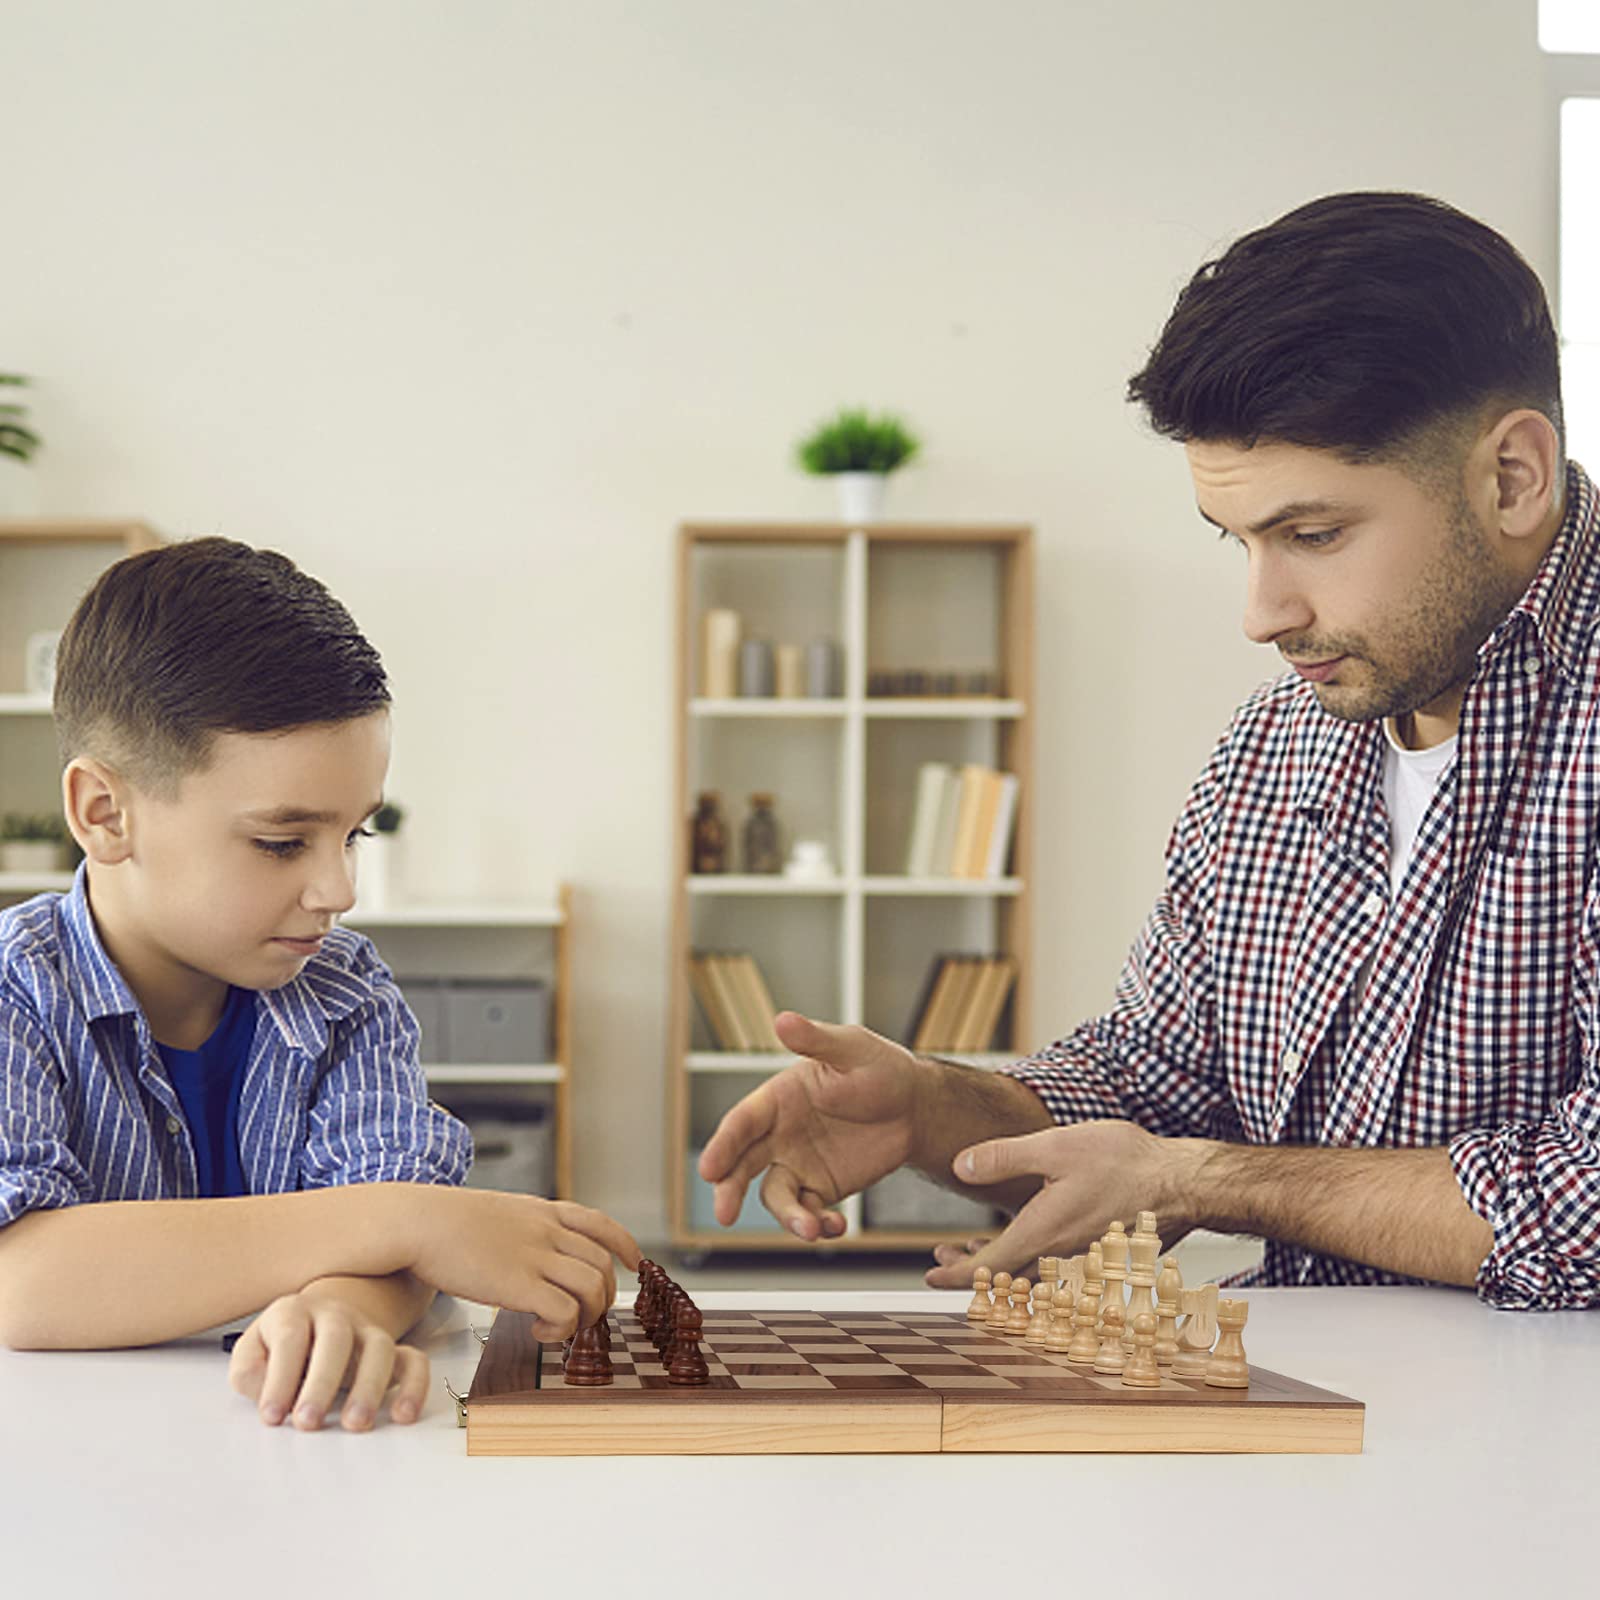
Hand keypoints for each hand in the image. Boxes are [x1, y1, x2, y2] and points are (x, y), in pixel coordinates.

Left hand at [229, 1289, 426, 1430]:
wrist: (318, 1321)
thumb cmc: (281, 1345)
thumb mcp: (252, 1352)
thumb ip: (249, 1371)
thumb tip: (266, 1392)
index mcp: (294, 1312)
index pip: (290, 1338)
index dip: (280, 1378)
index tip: (272, 1416)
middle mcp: (335, 1315)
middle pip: (336, 1338)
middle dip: (322, 1383)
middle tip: (308, 1422)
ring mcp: (367, 1330)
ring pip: (379, 1347)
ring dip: (369, 1387)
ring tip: (355, 1423)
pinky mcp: (393, 1350)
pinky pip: (414, 1360)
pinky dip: (415, 1386)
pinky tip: (404, 1415)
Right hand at [406, 1190, 641, 1340]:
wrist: (416, 1221)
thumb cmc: (444, 1223)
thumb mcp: (495, 1212)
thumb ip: (520, 1228)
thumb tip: (527, 1251)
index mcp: (541, 1212)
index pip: (599, 1223)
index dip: (623, 1244)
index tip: (633, 1262)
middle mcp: (546, 1231)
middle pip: (601, 1263)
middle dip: (604, 1294)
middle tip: (587, 1315)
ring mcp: (535, 1256)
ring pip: (591, 1288)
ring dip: (588, 1315)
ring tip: (562, 1327)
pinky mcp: (518, 1284)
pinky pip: (565, 1312)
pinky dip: (562, 1329)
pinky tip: (538, 1331)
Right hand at [697, 1011, 923, 1240]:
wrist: (914, 1106)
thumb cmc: (880, 1068)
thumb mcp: (850, 1049)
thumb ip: (815, 1040)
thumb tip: (782, 1020)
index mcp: (778, 1098)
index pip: (742, 1122)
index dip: (723, 1145)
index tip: (709, 1169)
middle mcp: (779, 1134)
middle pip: (742, 1164)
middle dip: (729, 1189)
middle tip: (725, 1214)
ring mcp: (798, 1164)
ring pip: (777, 1196)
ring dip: (789, 1217)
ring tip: (813, 1229)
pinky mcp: (821, 1188)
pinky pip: (810, 1211)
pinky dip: (819, 1224)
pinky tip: (837, 1227)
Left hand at [922, 1121, 1203, 1287]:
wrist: (1181, 1182)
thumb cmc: (1124, 1162)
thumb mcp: (1055, 1147)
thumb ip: (1004, 1157)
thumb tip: (960, 1166)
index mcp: (1043, 1233)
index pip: (989, 1268)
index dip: (956, 1275)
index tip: (931, 1275)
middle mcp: (1060, 1257)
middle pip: (1005, 1279)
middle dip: (971, 1272)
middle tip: (946, 1257)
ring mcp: (1081, 1261)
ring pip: (1030, 1276)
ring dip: (999, 1268)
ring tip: (975, 1248)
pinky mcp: (1098, 1257)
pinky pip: (1053, 1272)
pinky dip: (1029, 1263)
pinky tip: (1027, 1241)